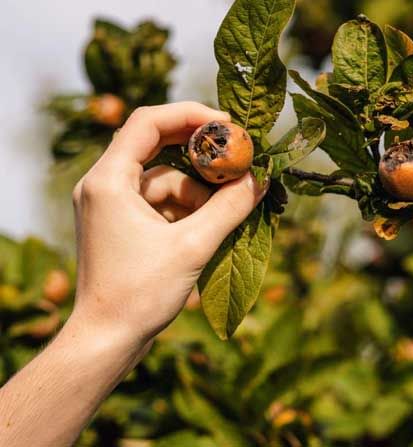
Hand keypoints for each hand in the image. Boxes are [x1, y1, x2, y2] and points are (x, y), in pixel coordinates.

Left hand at [70, 102, 267, 344]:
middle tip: (240, 161)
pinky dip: (190, 209)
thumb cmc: (139, 294)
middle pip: (158, 147)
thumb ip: (229, 208)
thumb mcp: (192, 246)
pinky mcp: (123, 224)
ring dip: (200, 192)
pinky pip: (162, 202)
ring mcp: (112, 205)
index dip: (191, 116)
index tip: (229, 127)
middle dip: (202, 156)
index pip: (148, 122)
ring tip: (232, 210)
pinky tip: (214, 226)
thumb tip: (260, 180)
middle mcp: (104, 184)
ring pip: (166, 179)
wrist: (107, 340)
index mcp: (109, 180)